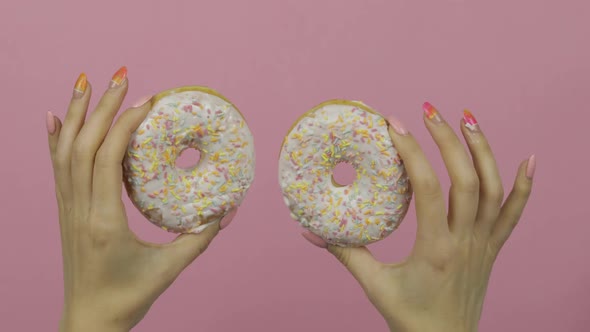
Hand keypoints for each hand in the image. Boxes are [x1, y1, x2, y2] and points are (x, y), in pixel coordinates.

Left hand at [46, 68, 236, 331]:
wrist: (89, 321)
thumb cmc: (128, 298)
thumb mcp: (169, 270)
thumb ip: (199, 239)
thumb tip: (226, 210)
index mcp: (105, 221)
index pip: (107, 159)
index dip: (125, 124)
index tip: (148, 102)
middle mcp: (80, 209)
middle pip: (84, 145)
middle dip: (103, 106)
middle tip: (122, 76)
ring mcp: (68, 209)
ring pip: (65, 151)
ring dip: (77, 113)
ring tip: (87, 82)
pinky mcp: (66, 211)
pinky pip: (56, 167)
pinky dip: (55, 137)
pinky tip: (56, 116)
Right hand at [302, 103, 534, 331]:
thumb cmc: (410, 318)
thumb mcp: (374, 286)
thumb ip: (344, 254)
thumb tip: (310, 232)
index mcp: (435, 248)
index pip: (428, 189)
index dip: (412, 153)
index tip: (394, 125)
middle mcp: (465, 241)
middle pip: (465, 180)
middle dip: (447, 139)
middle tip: (428, 110)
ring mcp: (483, 244)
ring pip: (493, 190)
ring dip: (483, 151)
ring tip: (467, 119)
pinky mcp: (492, 249)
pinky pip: (514, 215)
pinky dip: (525, 187)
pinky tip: (529, 160)